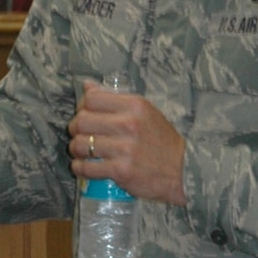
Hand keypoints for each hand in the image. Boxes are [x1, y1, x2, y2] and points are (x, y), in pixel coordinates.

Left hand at [69, 82, 186, 205]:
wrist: (182, 170)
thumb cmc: (161, 140)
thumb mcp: (145, 112)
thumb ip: (116, 100)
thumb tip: (87, 86)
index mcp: (135, 106)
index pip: (92, 99)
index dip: (82, 107)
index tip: (84, 115)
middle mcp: (129, 124)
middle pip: (82, 121)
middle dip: (75, 129)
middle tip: (79, 135)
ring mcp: (125, 149)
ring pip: (82, 145)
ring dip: (76, 150)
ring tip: (81, 152)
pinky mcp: (121, 171)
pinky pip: (88, 168)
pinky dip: (80, 168)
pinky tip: (82, 167)